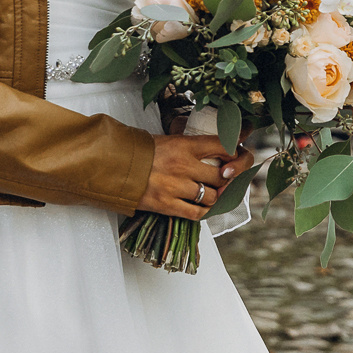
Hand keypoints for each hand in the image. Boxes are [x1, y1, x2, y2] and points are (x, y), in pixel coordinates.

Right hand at [139, 135, 253, 218]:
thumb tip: (216, 147)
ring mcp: (176, 187)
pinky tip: (202, 206)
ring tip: (210, 192)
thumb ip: (191, 145)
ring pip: (212, 196)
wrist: (112, 166)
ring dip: (215, 196)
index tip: (240, 150)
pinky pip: (196, 213)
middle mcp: (184, 166)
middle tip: (225, 178)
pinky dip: (203, 211)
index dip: (238, 148)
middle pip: (222, 176)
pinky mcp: (167, 205)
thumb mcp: (167, 139)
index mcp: (185, 145)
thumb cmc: (139, 152)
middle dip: (227, 178)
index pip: (224, 144)